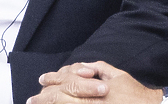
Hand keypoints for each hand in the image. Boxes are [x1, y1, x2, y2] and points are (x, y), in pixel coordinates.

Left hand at [30, 61, 167, 103]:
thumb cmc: (135, 93)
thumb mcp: (117, 75)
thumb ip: (98, 68)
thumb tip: (82, 66)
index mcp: (96, 92)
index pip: (67, 88)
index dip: (51, 85)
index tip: (41, 82)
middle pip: (61, 102)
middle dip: (44, 100)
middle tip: (32, 99)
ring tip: (39, 103)